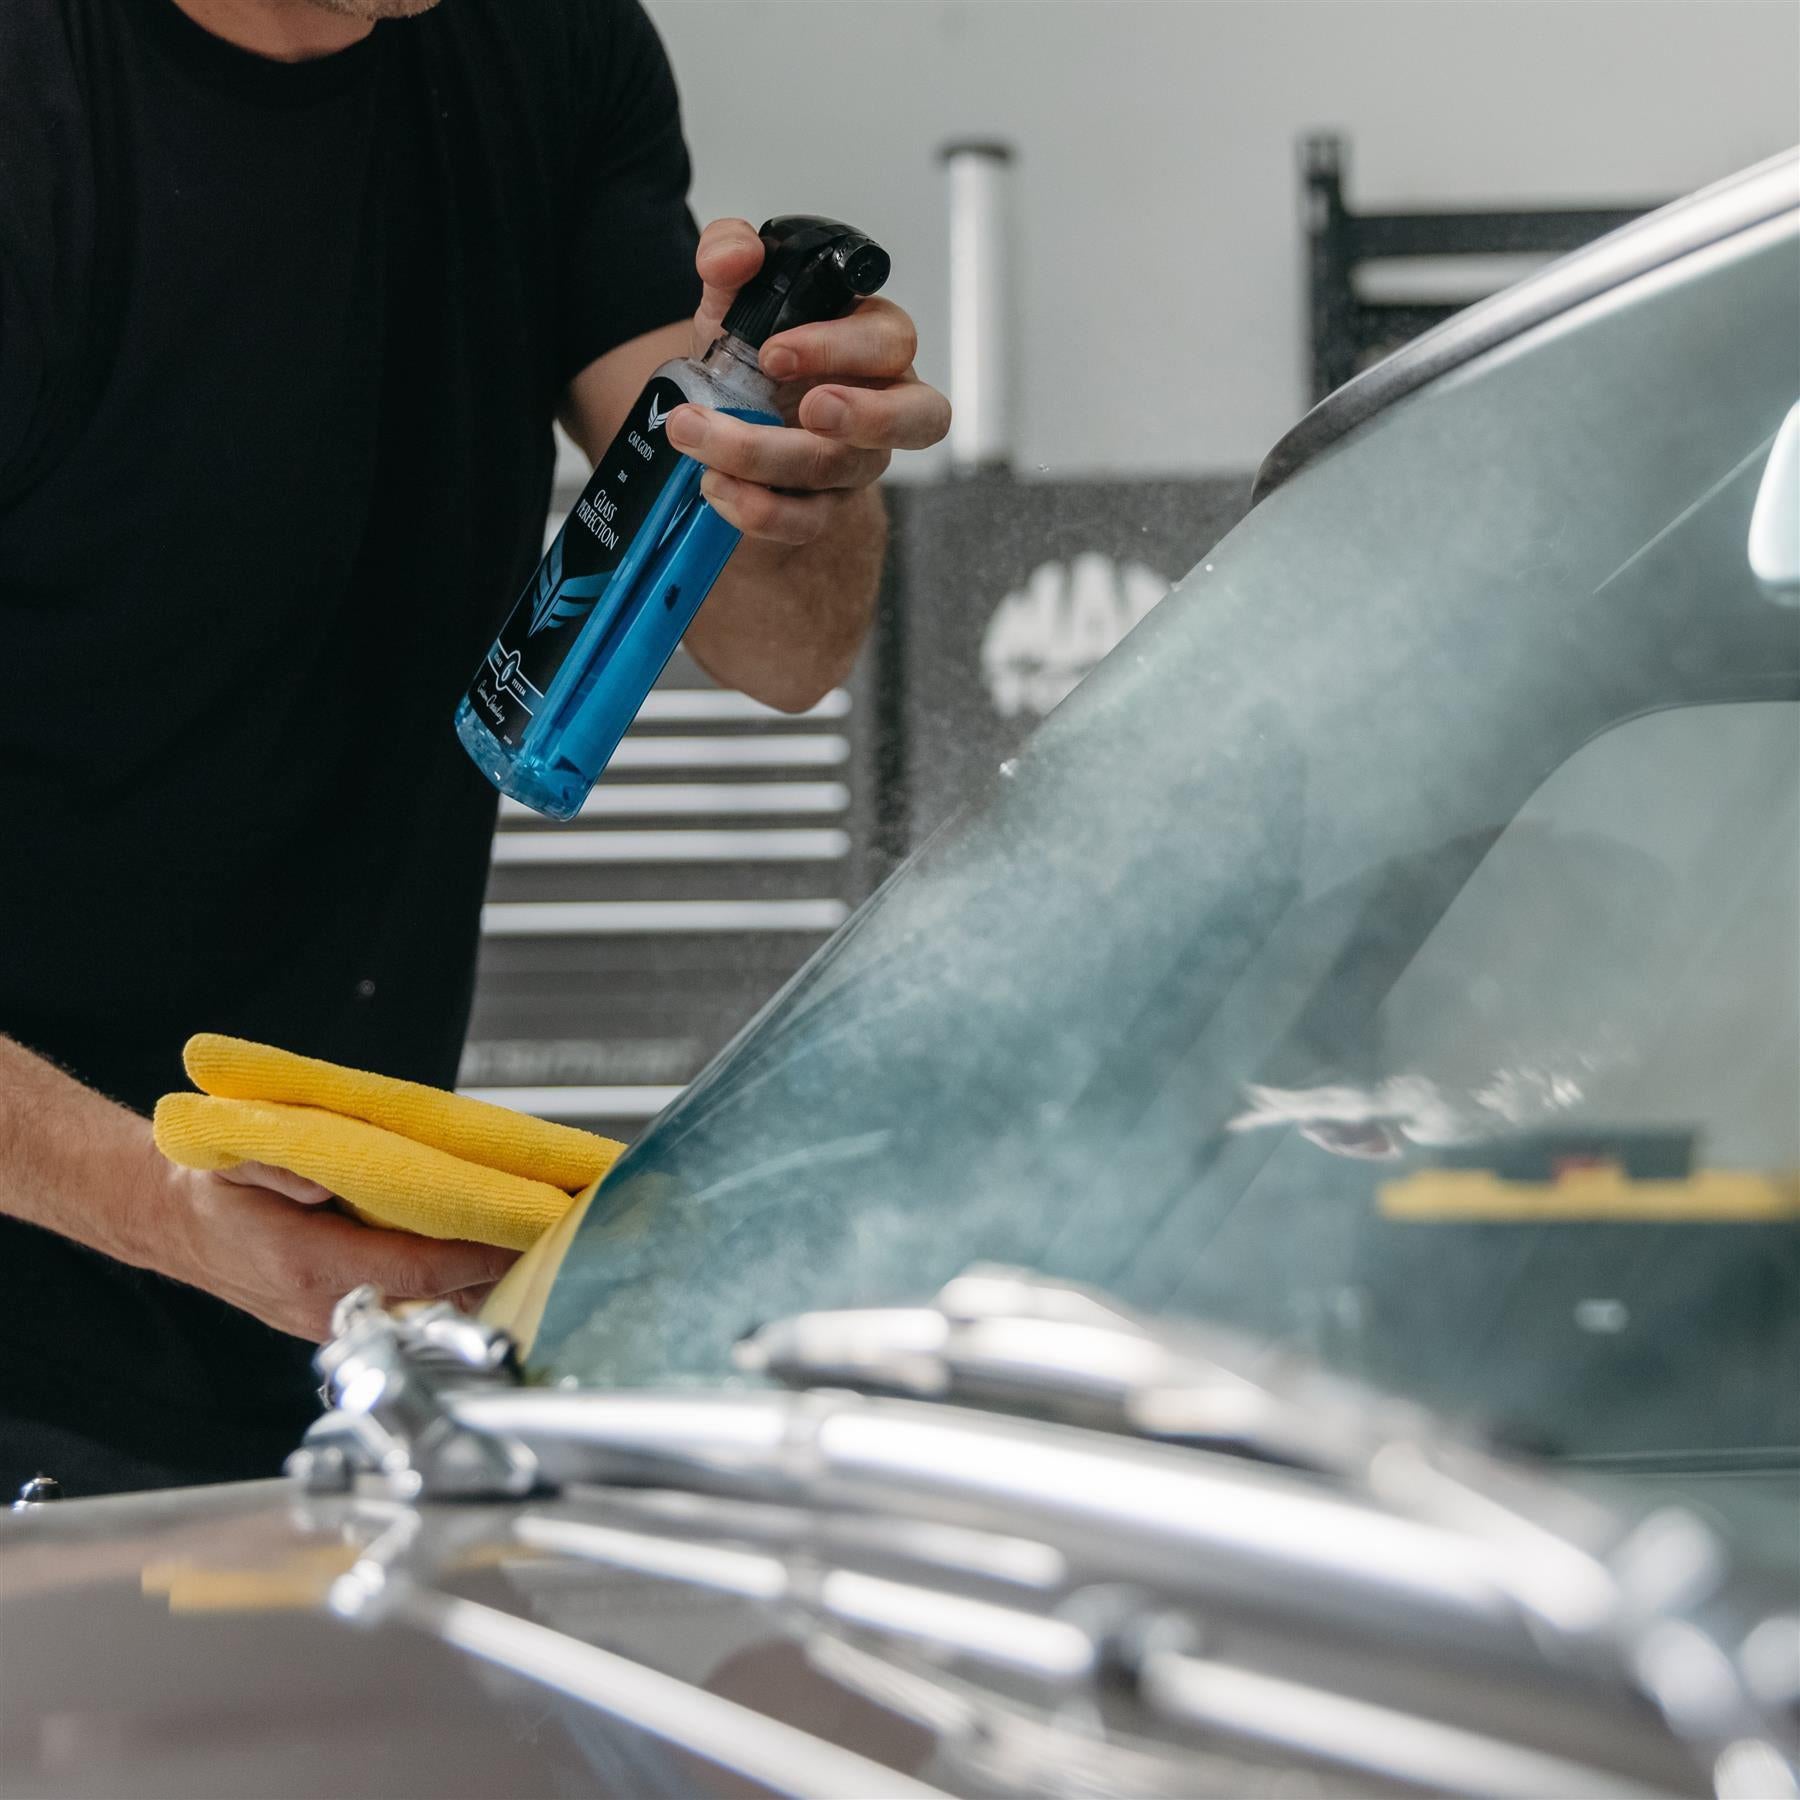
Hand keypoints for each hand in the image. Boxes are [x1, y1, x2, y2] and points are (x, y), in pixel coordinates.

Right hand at [157, 1161, 515, 1342]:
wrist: (174, 1223)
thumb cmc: (211, 1187)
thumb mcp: (232, 1160)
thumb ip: (279, 1167)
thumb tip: (323, 1177)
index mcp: (306, 1264)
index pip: (413, 1269)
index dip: (474, 1255)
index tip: (523, 1231)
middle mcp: (325, 1304)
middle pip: (434, 1298)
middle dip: (496, 1271)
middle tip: (554, 1236)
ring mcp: (334, 1319)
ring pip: (427, 1310)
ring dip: (483, 1283)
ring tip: (543, 1246)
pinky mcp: (342, 1318)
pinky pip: (410, 1308)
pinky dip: (455, 1288)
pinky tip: (496, 1261)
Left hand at [664, 217, 951, 547]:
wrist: (727, 421)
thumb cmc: (756, 357)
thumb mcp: (736, 299)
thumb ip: (730, 258)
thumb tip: (737, 254)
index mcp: (872, 343)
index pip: (890, 341)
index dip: (842, 347)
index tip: (775, 352)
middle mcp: (883, 405)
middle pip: (918, 417)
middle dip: (864, 416)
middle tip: (809, 410)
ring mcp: (859, 463)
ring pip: (842, 470)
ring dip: (766, 457)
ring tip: (702, 439)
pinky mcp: (826, 510)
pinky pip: (808, 521)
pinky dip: (759, 509)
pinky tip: (716, 486)